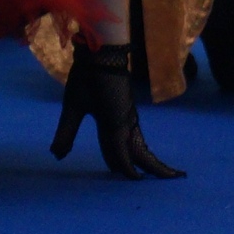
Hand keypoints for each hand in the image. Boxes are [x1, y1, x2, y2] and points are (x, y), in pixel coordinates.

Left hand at [50, 43, 183, 179]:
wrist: (102, 51)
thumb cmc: (87, 78)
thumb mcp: (73, 106)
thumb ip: (66, 133)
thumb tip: (56, 156)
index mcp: (114, 124)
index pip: (123, 155)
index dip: (126, 170)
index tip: (133, 182)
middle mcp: (126, 123)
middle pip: (144, 152)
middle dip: (157, 167)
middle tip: (177, 179)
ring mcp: (130, 116)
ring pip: (142, 144)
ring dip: (150, 159)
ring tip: (161, 172)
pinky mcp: (128, 110)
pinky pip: (137, 135)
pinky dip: (141, 148)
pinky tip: (137, 152)